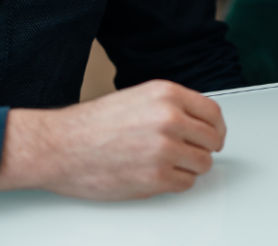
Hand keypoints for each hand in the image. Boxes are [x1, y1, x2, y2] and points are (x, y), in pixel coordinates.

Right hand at [0, 79, 225, 199]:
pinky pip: (185, 184)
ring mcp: (164, 149)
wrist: (61, 146)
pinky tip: (157, 175)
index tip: (215, 136)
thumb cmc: (92, 125)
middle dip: (204, 148)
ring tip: (168, 165)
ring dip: (190, 167)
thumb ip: (170, 106)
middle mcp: (169, 118)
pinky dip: (176, 183)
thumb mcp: (139, 97)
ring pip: (202, 164)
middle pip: (212, 139)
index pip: (212, 112)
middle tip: (193, 154)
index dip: (216, 128)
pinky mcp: (156, 179)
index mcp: (166, 94)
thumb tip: (196, 122)